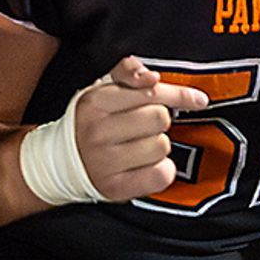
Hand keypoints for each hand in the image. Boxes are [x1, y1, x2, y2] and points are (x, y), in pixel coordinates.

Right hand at [69, 56, 210, 205]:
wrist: (62, 162)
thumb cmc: (92, 122)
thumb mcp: (102, 89)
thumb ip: (127, 72)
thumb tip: (151, 76)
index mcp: (95, 102)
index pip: (151, 93)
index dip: (178, 95)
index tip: (198, 100)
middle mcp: (98, 132)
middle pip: (159, 118)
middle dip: (158, 121)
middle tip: (144, 126)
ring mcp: (105, 162)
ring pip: (162, 146)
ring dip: (158, 146)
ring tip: (140, 146)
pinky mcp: (116, 188)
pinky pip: (161, 175)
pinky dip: (161, 170)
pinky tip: (146, 165)